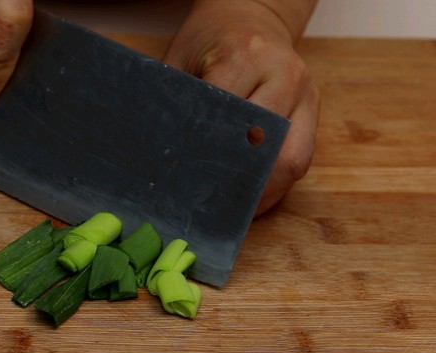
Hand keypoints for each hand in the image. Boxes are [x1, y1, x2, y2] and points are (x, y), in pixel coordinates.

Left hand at [164, 0, 319, 214]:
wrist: (250, 14)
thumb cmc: (207, 41)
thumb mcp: (179, 61)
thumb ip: (175, 105)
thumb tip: (160, 159)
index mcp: (245, 56)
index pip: (227, 120)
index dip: (207, 156)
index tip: (185, 183)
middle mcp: (284, 74)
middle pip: (267, 147)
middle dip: (238, 183)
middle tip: (208, 208)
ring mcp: (305, 93)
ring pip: (292, 159)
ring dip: (263, 191)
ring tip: (232, 211)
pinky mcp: (313, 110)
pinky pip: (301, 157)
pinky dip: (275, 184)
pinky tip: (250, 199)